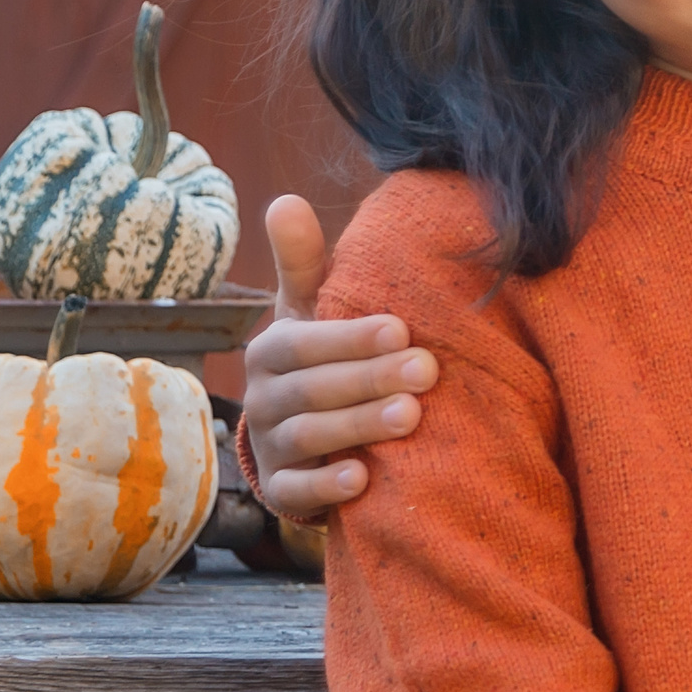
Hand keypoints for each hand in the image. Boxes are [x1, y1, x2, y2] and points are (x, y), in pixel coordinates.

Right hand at [238, 195, 438, 517]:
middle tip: (426, 370)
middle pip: (312, 390)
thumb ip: (305, 262)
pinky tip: (364, 477)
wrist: (304, 433)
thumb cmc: (321, 356)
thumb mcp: (310, 308)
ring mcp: (272, 447)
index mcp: (273, 350)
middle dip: (369, 379)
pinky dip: (327, 486)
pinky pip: (297, 492)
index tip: (402, 327)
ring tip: (411, 416)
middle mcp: (264, 399)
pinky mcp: (284, 490)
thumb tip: (284, 199)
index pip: (304, 342)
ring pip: (308, 437)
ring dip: (358, 426)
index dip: (350, 337)